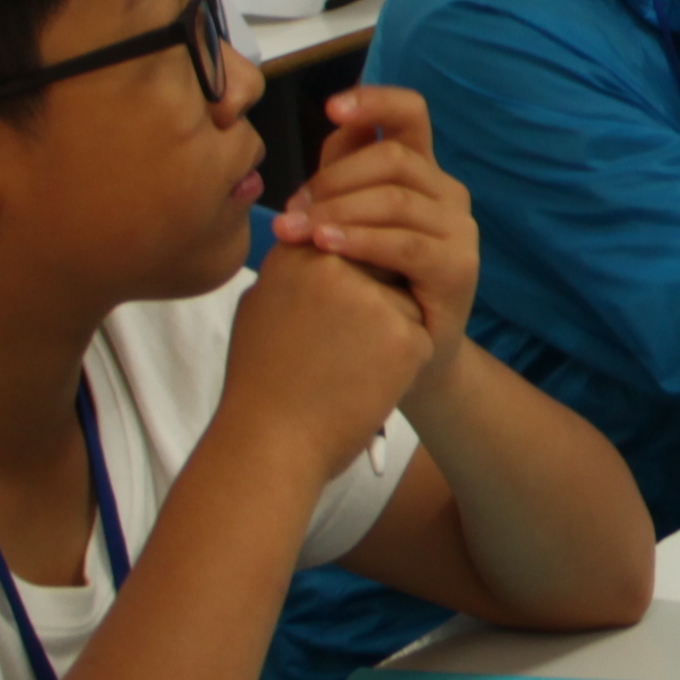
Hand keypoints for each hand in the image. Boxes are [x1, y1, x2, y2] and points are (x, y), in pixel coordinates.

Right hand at [221, 237, 435, 478]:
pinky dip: (402, 364)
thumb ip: (292, 267)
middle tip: (340, 345)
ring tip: (348, 368)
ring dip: (391, 332)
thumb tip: (312, 235)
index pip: (348, 238)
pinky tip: (366, 385)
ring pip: (406, 301)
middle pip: (382, 264)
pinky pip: (419, 337)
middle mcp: (334, 265)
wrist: (270, 445)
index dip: (351, 272)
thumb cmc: (261, 382)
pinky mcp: (404, 336)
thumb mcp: (260, 307)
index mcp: (296, 253)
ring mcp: (372, 299)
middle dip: (375, 298)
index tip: (337, 308)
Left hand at [279, 85, 477, 352]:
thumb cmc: (365, 286)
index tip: (330, 108)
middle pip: (392, 158)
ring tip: (295, 233)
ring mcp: (459, 230)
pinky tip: (325, 247)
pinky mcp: (459, 269)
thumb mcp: (347, 223)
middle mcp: (446, 193)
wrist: (392, 360)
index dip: (374, 100)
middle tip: (289, 212)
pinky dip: (361, 241)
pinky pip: (405, 244)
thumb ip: (341, 175)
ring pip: (396, 199)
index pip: (409, 113)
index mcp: (420, 172)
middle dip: (333, 179)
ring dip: (338, 212)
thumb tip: (331, 122)